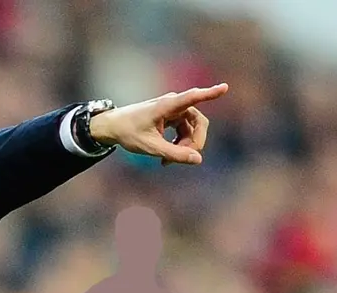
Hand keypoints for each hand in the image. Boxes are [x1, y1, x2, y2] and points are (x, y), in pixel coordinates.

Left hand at [88, 83, 228, 165]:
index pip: (192, 97)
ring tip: (166, 161)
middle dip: (195, 142)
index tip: (225, 87)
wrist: (112, 127)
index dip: (209, 93)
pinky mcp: (172, 117)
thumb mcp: (150, 147)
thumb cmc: (128, 133)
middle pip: (199, 123)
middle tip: (184, 159)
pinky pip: (185, 132)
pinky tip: (166, 158)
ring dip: (185, 146)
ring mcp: (174, 111)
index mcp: (166, 106)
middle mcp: (173, 104)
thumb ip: (174, 154)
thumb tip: (198, 160)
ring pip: (192, 130)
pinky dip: (179, 145)